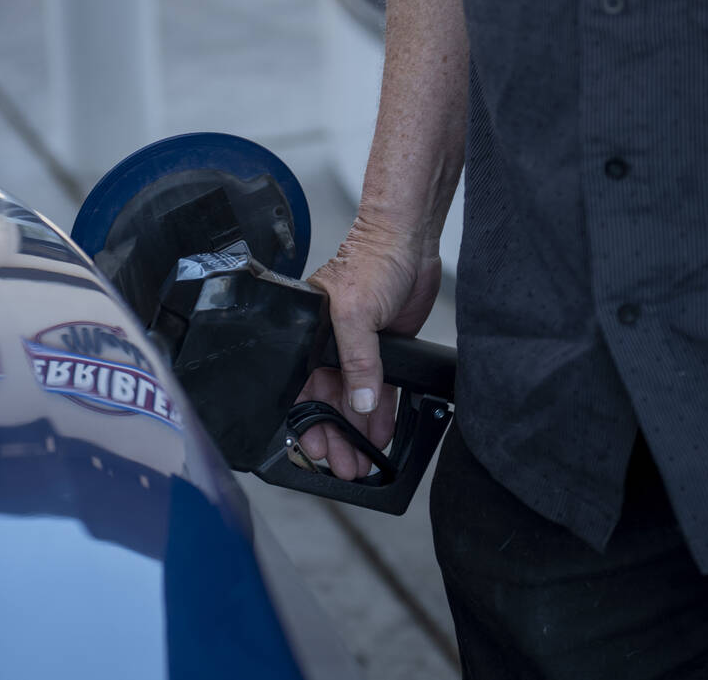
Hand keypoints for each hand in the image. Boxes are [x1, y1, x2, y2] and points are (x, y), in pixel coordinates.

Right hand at [296, 213, 441, 479]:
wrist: (409, 240)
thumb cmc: (371, 261)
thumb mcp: (354, 314)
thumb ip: (357, 362)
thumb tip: (359, 404)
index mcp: (308, 334)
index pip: (299, 388)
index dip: (305, 422)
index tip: (314, 450)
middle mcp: (329, 344)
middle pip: (327, 402)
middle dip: (334, 437)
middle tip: (344, 466)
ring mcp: (357, 348)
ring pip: (353, 400)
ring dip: (358, 431)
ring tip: (363, 460)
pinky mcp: (385, 349)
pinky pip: (378, 389)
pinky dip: (380, 412)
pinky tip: (381, 433)